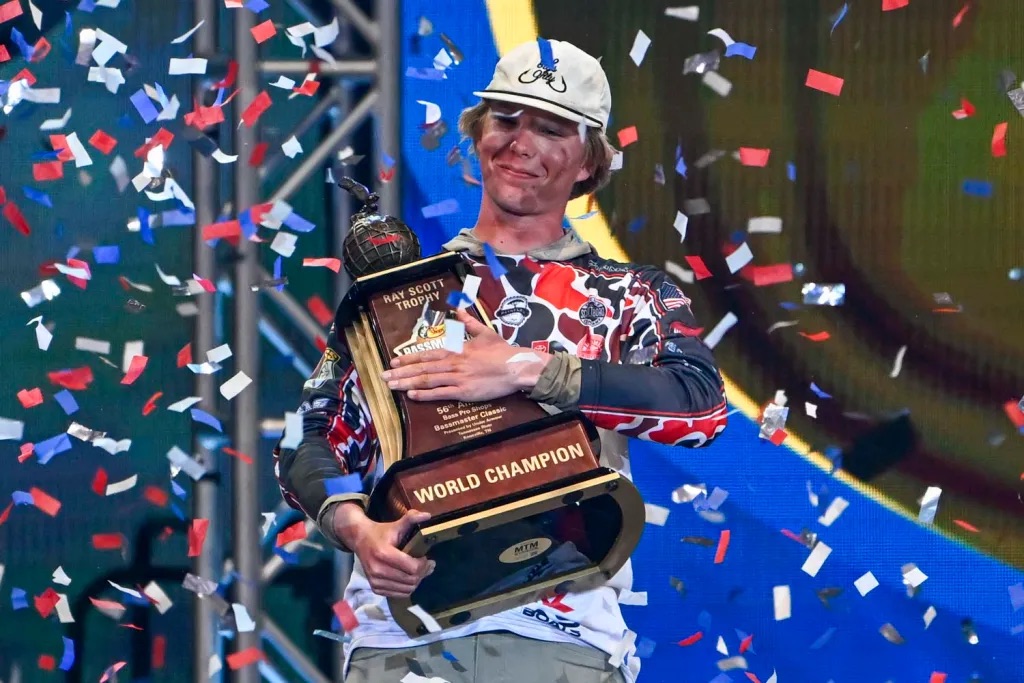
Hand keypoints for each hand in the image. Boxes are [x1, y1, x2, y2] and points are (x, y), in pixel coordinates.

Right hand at [333, 505, 434, 597]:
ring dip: (417, 581)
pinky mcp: (375, 588)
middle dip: (423, 573)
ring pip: (406, 589)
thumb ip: (411, 518)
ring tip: (421, 571)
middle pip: (411, 580)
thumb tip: (428, 515)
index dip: (424, 565)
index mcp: (384, 553)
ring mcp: (375, 581)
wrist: (360, 540)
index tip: (428, 558)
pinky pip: (398, 594)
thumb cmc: (381, 533)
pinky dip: (407, 588)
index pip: (412, 568)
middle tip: (428, 565)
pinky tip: (410, 578)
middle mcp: (378, 570)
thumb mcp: (396, 524)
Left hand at [381, 308, 552, 401]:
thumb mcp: (485, 332)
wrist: (516, 367)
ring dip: (407, 382)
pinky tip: (411, 396)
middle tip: (383, 375)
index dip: (409, 357)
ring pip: (427, 380)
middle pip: (422, 368)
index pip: (427, 354)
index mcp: (457, 349)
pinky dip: (425, 394)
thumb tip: (458, 308)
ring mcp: (457, 378)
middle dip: (401, 372)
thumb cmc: (502, 351)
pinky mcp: (464, 392)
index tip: (394, 360)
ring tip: (391, 385)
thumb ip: (468, 322)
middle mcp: (453, 363)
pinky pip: (440, 393)